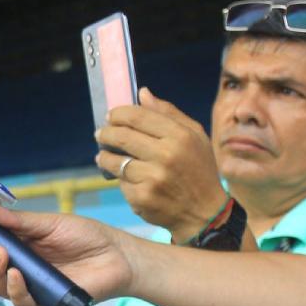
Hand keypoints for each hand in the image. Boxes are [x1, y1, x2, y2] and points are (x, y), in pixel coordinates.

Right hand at [0, 203, 133, 305]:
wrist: (117, 256)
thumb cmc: (86, 236)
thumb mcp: (49, 223)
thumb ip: (18, 220)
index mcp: (14, 244)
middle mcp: (16, 265)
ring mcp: (28, 285)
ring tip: (0, 255)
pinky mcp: (43, 301)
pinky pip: (21, 301)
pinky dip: (16, 288)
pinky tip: (18, 275)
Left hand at [95, 88, 226, 242]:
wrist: (205, 213)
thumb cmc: (198, 170)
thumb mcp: (195, 136)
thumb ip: (168, 113)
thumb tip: (142, 93)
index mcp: (180, 136)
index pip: (137, 116)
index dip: (118, 114)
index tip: (111, 116)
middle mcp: (166, 155)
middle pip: (121, 136)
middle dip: (105, 133)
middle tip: (100, 133)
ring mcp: (152, 177)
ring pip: (114, 160)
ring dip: (104, 155)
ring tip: (104, 155)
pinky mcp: (141, 197)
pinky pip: (121, 182)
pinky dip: (120, 179)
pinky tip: (127, 178)